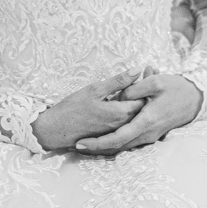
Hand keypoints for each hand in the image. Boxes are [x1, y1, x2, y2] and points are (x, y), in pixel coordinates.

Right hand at [31, 70, 145, 151]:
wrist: (57, 130)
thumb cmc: (73, 107)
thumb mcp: (95, 89)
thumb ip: (118, 81)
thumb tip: (138, 70)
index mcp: (120, 113)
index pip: (144, 100)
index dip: (147, 86)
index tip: (149, 73)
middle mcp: (122, 126)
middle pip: (141, 110)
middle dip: (145, 93)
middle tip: (147, 76)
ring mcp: (116, 133)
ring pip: (134, 118)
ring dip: (137, 103)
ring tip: (135, 88)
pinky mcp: (110, 137)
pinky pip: (125, 125)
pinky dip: (128, 114)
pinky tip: (122, 102)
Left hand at [73, 72, 201, 155]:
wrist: (195, 98)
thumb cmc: (175, 88)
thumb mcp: (155, 82)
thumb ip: (134, 88)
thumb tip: (119, 96)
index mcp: (146, 121)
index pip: (118, 138)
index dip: (98, 143)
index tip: (81, 143)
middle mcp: (147, 134)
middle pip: (118, 147)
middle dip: (97, 149)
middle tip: (76, 146)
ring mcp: (150, 136)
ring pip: (123, 147)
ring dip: (105, 148)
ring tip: (85, 145)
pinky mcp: (150, 134)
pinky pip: (130, 142)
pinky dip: (115, 143)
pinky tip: (103, 140)